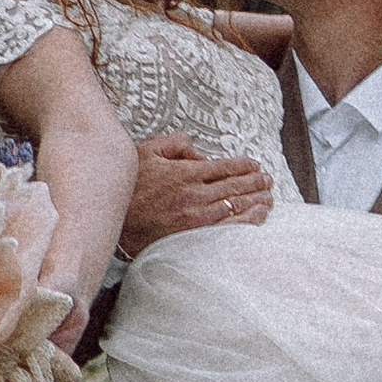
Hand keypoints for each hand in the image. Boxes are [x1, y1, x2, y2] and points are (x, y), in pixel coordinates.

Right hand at [123, 134, 273, 249]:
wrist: (112, 223)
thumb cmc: (129, 187)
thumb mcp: (147, 152)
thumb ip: (175, 144)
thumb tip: (199, 152)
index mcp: (186, 172)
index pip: (225, 167)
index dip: (245, 165)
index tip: (255, 165)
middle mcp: (195, 194)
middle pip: (235, 186)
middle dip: (256, 181)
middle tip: (268, 179)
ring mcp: (196, 218)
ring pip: (237, 205)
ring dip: (257, 199)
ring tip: (269, 195)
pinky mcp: (194, 237)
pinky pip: (230, 228)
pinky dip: (249, 220)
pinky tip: (260, 215)